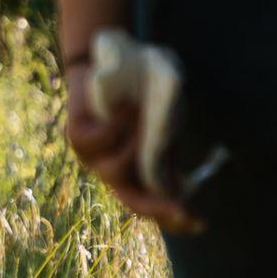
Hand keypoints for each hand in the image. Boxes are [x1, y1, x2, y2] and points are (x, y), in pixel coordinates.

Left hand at [64, 63, 202, 233]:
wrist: (112, 55)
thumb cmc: (145, 89)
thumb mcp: (166, 119)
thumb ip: (168, 147)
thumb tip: (180, 185)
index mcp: (137, 169)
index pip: (153, 206)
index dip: (174, 218)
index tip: (200, 222)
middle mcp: (113, 170)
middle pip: (134, 201)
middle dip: (159, 208)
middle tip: (183, 206)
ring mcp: (92, 157)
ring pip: (117, 170)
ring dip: (136, 142)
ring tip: (140, 111)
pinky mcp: (76, 138)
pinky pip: (102, 141)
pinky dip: (118, 123)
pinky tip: (124, 104)